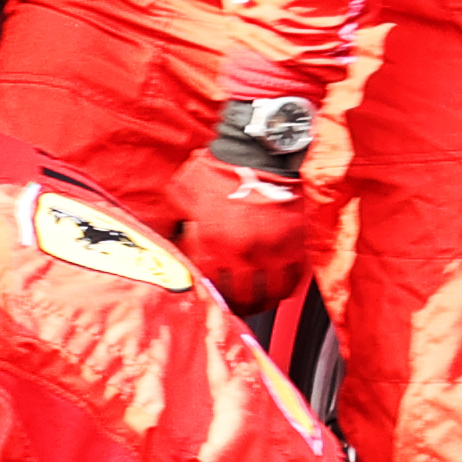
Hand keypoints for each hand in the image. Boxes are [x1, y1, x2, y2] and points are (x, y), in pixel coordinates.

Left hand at [169, 152, 314, 311]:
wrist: (258, 153)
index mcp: (213, 243)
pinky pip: (292, 279)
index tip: (214, 302)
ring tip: (258, 303)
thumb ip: (173, 218)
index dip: (214, 299)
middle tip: (238, 309)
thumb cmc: (217, 170)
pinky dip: (285, 288)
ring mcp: (273, 251)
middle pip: (244, 297)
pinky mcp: (296, 245)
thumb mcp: (181, 192)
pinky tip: (277, 289)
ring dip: (264, 302)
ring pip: (271, 294)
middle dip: (239, 307)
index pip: (212, 286)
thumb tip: (165, 236)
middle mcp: (244, 253)